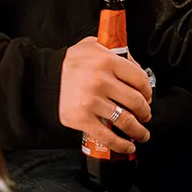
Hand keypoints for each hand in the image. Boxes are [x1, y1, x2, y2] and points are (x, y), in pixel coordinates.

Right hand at [58, 37, 151, 153]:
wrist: (43, 78)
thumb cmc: (69, 63)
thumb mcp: (93, 45)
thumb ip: (116, 52)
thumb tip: (136, 67)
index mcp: (107, 61)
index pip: (140, 79)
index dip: (148, 91)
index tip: (148, 96)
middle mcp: (101, 81)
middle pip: (136, 102)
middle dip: (145, 112)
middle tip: (145, 115)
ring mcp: (92, 101)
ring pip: (126, 121)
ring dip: (139, 130)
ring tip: (142, 133)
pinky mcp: (83, 119)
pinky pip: (108, 136)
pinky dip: (122, 144)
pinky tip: (128, 145)